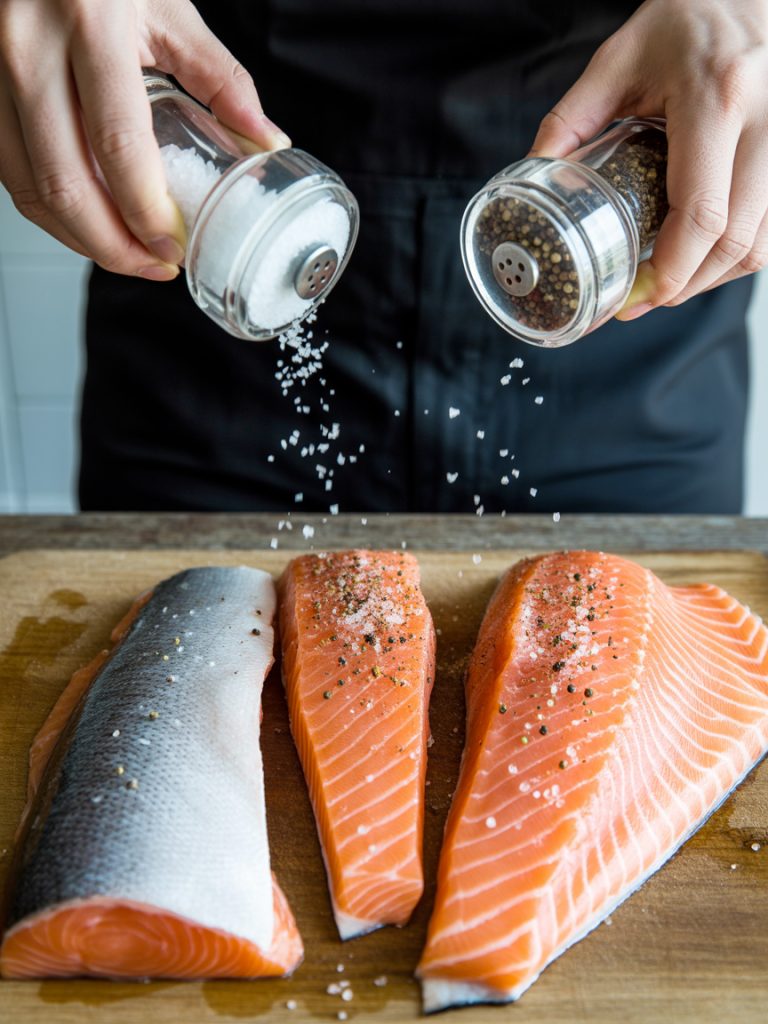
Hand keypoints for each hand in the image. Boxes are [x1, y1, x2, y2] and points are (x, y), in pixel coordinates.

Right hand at [0, 0, 289, 279]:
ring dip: (81, 240)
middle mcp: (29, 49)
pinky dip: (51, 212)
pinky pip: (10, 174)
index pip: (119, 147)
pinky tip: (89, 224)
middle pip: (67, 184)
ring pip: (30, 189)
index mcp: (90, 25)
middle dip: (114, 247)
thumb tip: (268, 141)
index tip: (176, 247)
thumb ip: (219, 77)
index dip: (147, 213)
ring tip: (128, 256)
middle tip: (155, 266)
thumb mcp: (168, 7)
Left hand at [528, 0, 767, 318]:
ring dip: (714, 278)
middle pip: (736, 241)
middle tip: (642, 299)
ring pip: (763, 242)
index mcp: (716, 97)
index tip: (634, 295)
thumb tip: (534, 174)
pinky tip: (704, 260)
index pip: (700, 214)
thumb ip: (571, 119)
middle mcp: (767, 119)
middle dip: (685, 286)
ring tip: (668, 285)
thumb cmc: (687, 16)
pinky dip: (740, 254)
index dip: (669, 272)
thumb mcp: (618, 58)